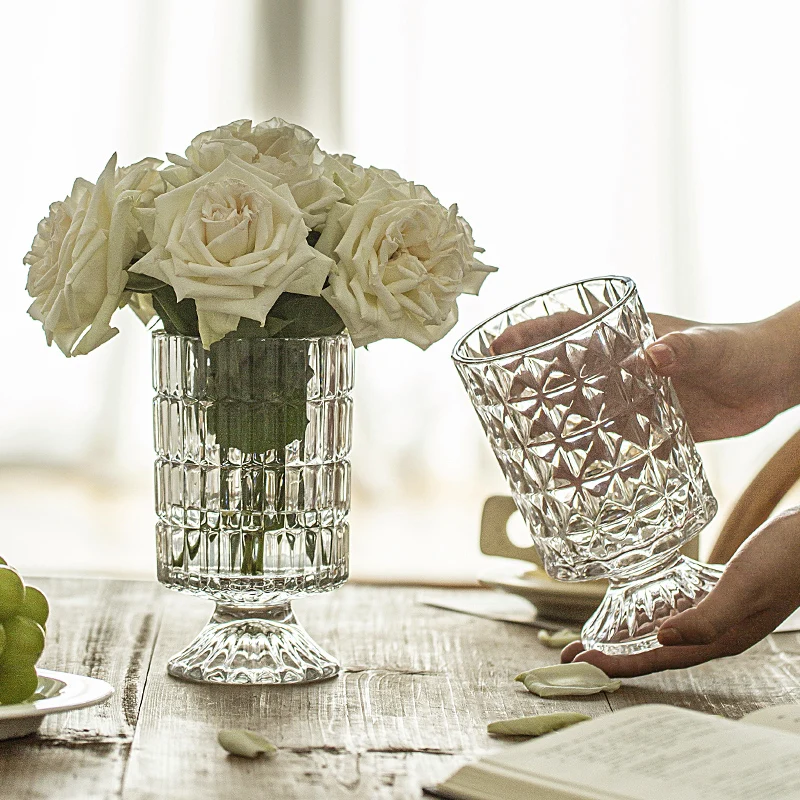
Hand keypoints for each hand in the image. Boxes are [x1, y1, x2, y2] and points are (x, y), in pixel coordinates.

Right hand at [491, 305, 799, 441]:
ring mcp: (632, 395)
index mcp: (626, 334)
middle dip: (530, 382)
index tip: (496, 345)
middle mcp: (621, 364)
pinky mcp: (649, 424)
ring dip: (556, 422)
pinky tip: (575, 471)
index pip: (568, 327)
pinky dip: (592, 452)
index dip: (529, 334)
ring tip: (526, 442)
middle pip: (564, 370)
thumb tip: (652, 355)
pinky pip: (611, 438)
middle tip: (498, 400)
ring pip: (582, 407)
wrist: (773, 383)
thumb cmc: (742, 349)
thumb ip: (684, 349)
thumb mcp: (712, 346)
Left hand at [560, 507, 799, 675]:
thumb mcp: (743, 588)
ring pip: (662, 632)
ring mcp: (717, 613)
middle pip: (652, 650)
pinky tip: (638, 602)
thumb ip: (707, 617)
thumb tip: (661, 638)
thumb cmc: (787, 561)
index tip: (580, 665)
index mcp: (720, 640)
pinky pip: (676, 609)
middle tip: (570, 653)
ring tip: (594, 636)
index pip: (657, 659)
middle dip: (612, 654)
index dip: (617, 664)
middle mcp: (715, 633)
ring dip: (627, 636)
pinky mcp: (717, 592)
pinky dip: (651, 610)